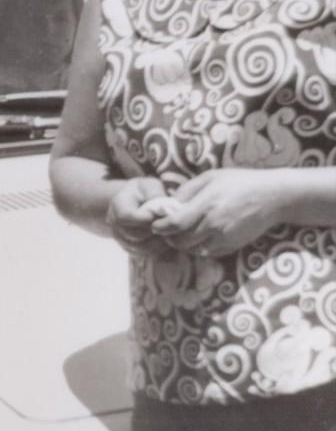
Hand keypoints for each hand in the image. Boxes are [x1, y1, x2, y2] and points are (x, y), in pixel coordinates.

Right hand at [106, 177, 174, 254]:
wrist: (137, 202)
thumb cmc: (146, 192)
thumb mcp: (150, 185)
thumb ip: (155, 194)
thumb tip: (162, 210)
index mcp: (117, 204)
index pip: (125, 216)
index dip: (144, 218)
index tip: (158, 215)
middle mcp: (113, 223)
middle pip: (134, 234)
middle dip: (154, 230)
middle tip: (169, 224)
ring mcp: (120, 237)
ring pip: (140, 247)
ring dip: (158, 242)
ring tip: (169, 232)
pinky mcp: (129, 248)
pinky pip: (144, 254)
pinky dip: (157, 249)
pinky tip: (165, 239)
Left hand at [151, 168, 284, 258]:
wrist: (275, 197)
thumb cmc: (241, 182)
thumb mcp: (211, 177)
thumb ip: (188, 190)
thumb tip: (170, 203)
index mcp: (206, 204)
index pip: (175, 223)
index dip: (161, 227)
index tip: (155, 225)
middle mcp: (214, 224)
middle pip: (181, 240)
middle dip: (169, 238)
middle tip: (165, 231)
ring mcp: (225, 237)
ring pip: (193, 250)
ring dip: (182, 245)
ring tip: (180, 235)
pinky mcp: (233, 246)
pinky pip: (208, 253)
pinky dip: (198, 249)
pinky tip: (198, 239)